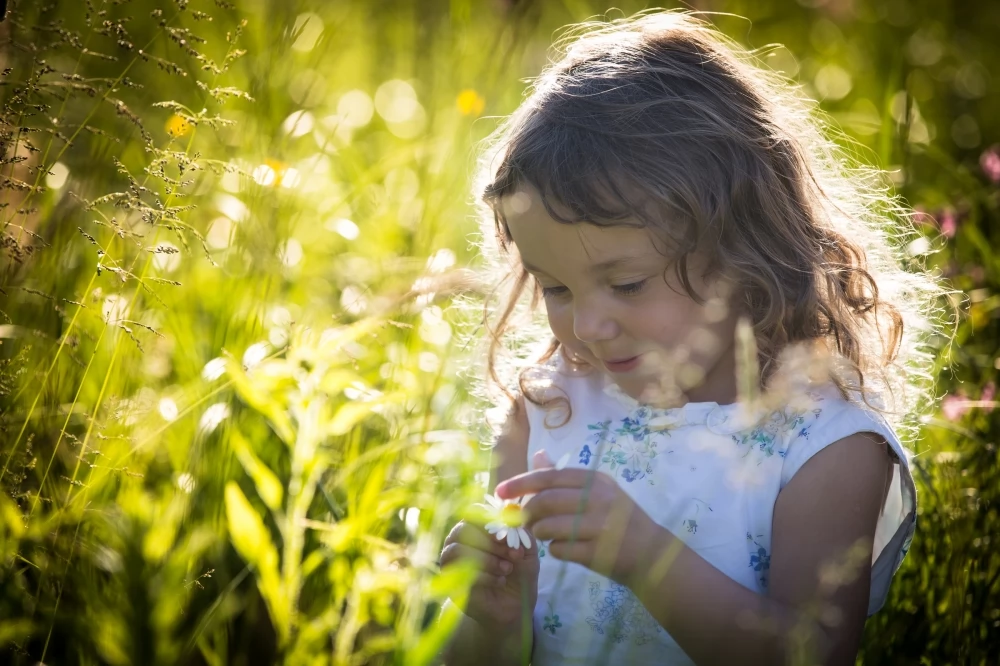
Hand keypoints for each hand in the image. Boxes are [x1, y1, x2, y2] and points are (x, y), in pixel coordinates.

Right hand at [440, 520, 538, 627]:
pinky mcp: (450, 583)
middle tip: (514, 555)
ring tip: (507, 569)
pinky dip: (484, 576)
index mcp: (477, 527)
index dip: (490, 520)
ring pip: (458, 550)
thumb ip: (521, 532)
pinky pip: (459, 573)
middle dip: (492, 542)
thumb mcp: (527, 551)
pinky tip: (500, 581)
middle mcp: (458, 541)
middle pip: (463, 529)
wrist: (512, 607)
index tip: (508, 534)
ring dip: (487, 559)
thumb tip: (512, 514)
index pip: (474, 512)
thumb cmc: (519, 572)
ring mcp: (451, 562)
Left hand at [496, 466, 665, 585]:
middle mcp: (598, 499)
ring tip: (546, 534)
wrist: (652, 554)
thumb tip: (538, 455)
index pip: (549, 477)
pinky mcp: (597, 552)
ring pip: (547, 527)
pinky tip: (565, 548)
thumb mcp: (598, 491)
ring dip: (539, 533)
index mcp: (595, 480)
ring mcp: (599, 527)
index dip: (520, 483)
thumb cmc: (619, 519)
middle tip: (522, 520)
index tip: (500, 491)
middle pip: (545, 502)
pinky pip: (559, 550)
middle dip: (527, 512)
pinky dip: (554, 550)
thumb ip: (565, 476)